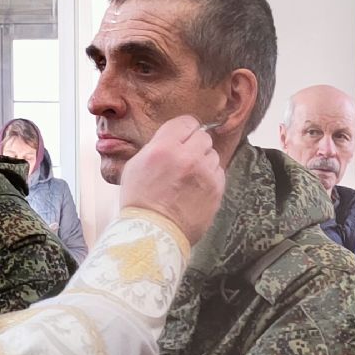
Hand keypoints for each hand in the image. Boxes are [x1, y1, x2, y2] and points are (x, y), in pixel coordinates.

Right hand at [118, 116, 225, 246]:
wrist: (154, 233)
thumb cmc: (140, 201)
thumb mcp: (135, 165)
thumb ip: (156, 146)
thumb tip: (173, 138)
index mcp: (164, 148)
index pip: (187, 122)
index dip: (184, 130)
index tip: (181, 138)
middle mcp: (188, 157)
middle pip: (203, 136)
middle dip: (194, 145)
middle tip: (184, 159)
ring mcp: (205, 174)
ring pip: (213, 154)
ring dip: (203, 161)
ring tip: (189, 177)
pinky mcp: (217, 189)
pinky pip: (219, 172)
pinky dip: (210, 177)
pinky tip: (196, 188)